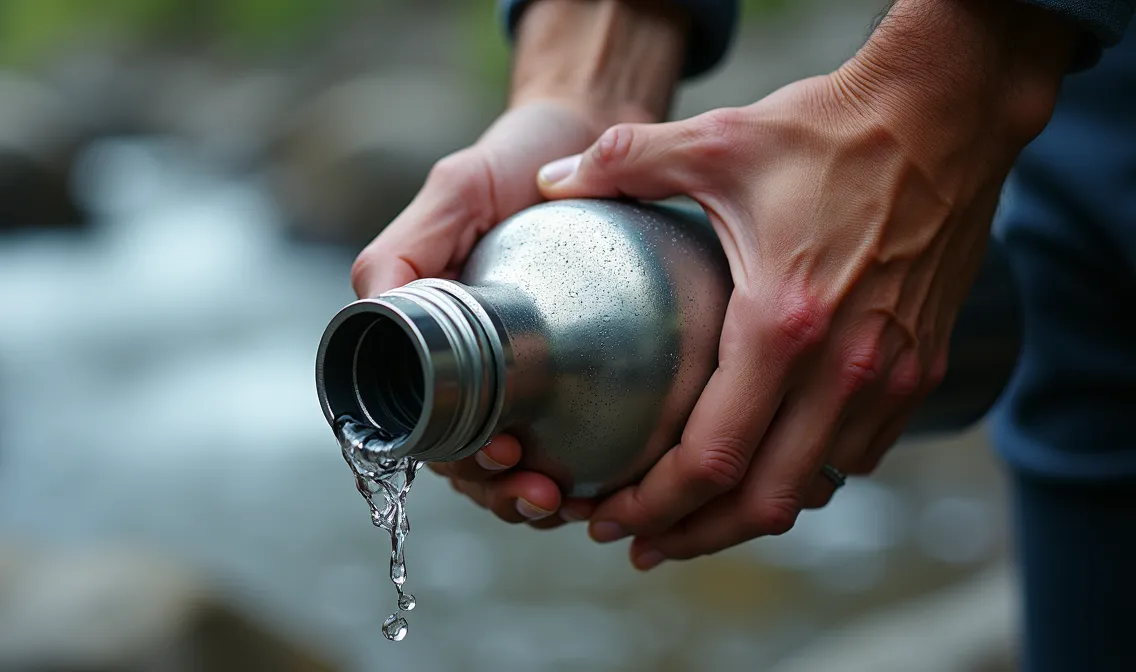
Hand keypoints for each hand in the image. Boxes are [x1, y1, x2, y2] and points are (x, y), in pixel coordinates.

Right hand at [351, 0, 684, 528]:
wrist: (592, 136)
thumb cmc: (519, 156)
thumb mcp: (458, 189)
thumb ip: (405, 246)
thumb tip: (376, 317)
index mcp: (421, 330)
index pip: (418, 416)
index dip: (451, 453)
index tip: (500, 456)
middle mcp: (458, 357)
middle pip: (460, 452)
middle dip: (496, 489)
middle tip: (542, 493)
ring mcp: (509, 367)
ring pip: (504, 459)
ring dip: (526, 496)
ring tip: (566, 500)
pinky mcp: (558, 369)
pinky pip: (556, 434)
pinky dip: (567, 469)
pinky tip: (595, 480)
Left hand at [520, 0, 1076, 569]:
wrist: (948, 112)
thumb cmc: (831, 129)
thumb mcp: (717, 139)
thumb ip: (623, 163)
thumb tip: (550, 182)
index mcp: (782, 322)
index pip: (712, 457)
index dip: (653, 503)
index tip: (608, 514)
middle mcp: (844, 366)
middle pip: (762, 500)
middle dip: (691, 535)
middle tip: (638, 541)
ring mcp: (891, 373)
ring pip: (814, 487)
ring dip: (747, 515)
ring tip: (691, 518)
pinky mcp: (922, 365)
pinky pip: (858, 454)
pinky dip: (805, 476)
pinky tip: (764, 467)